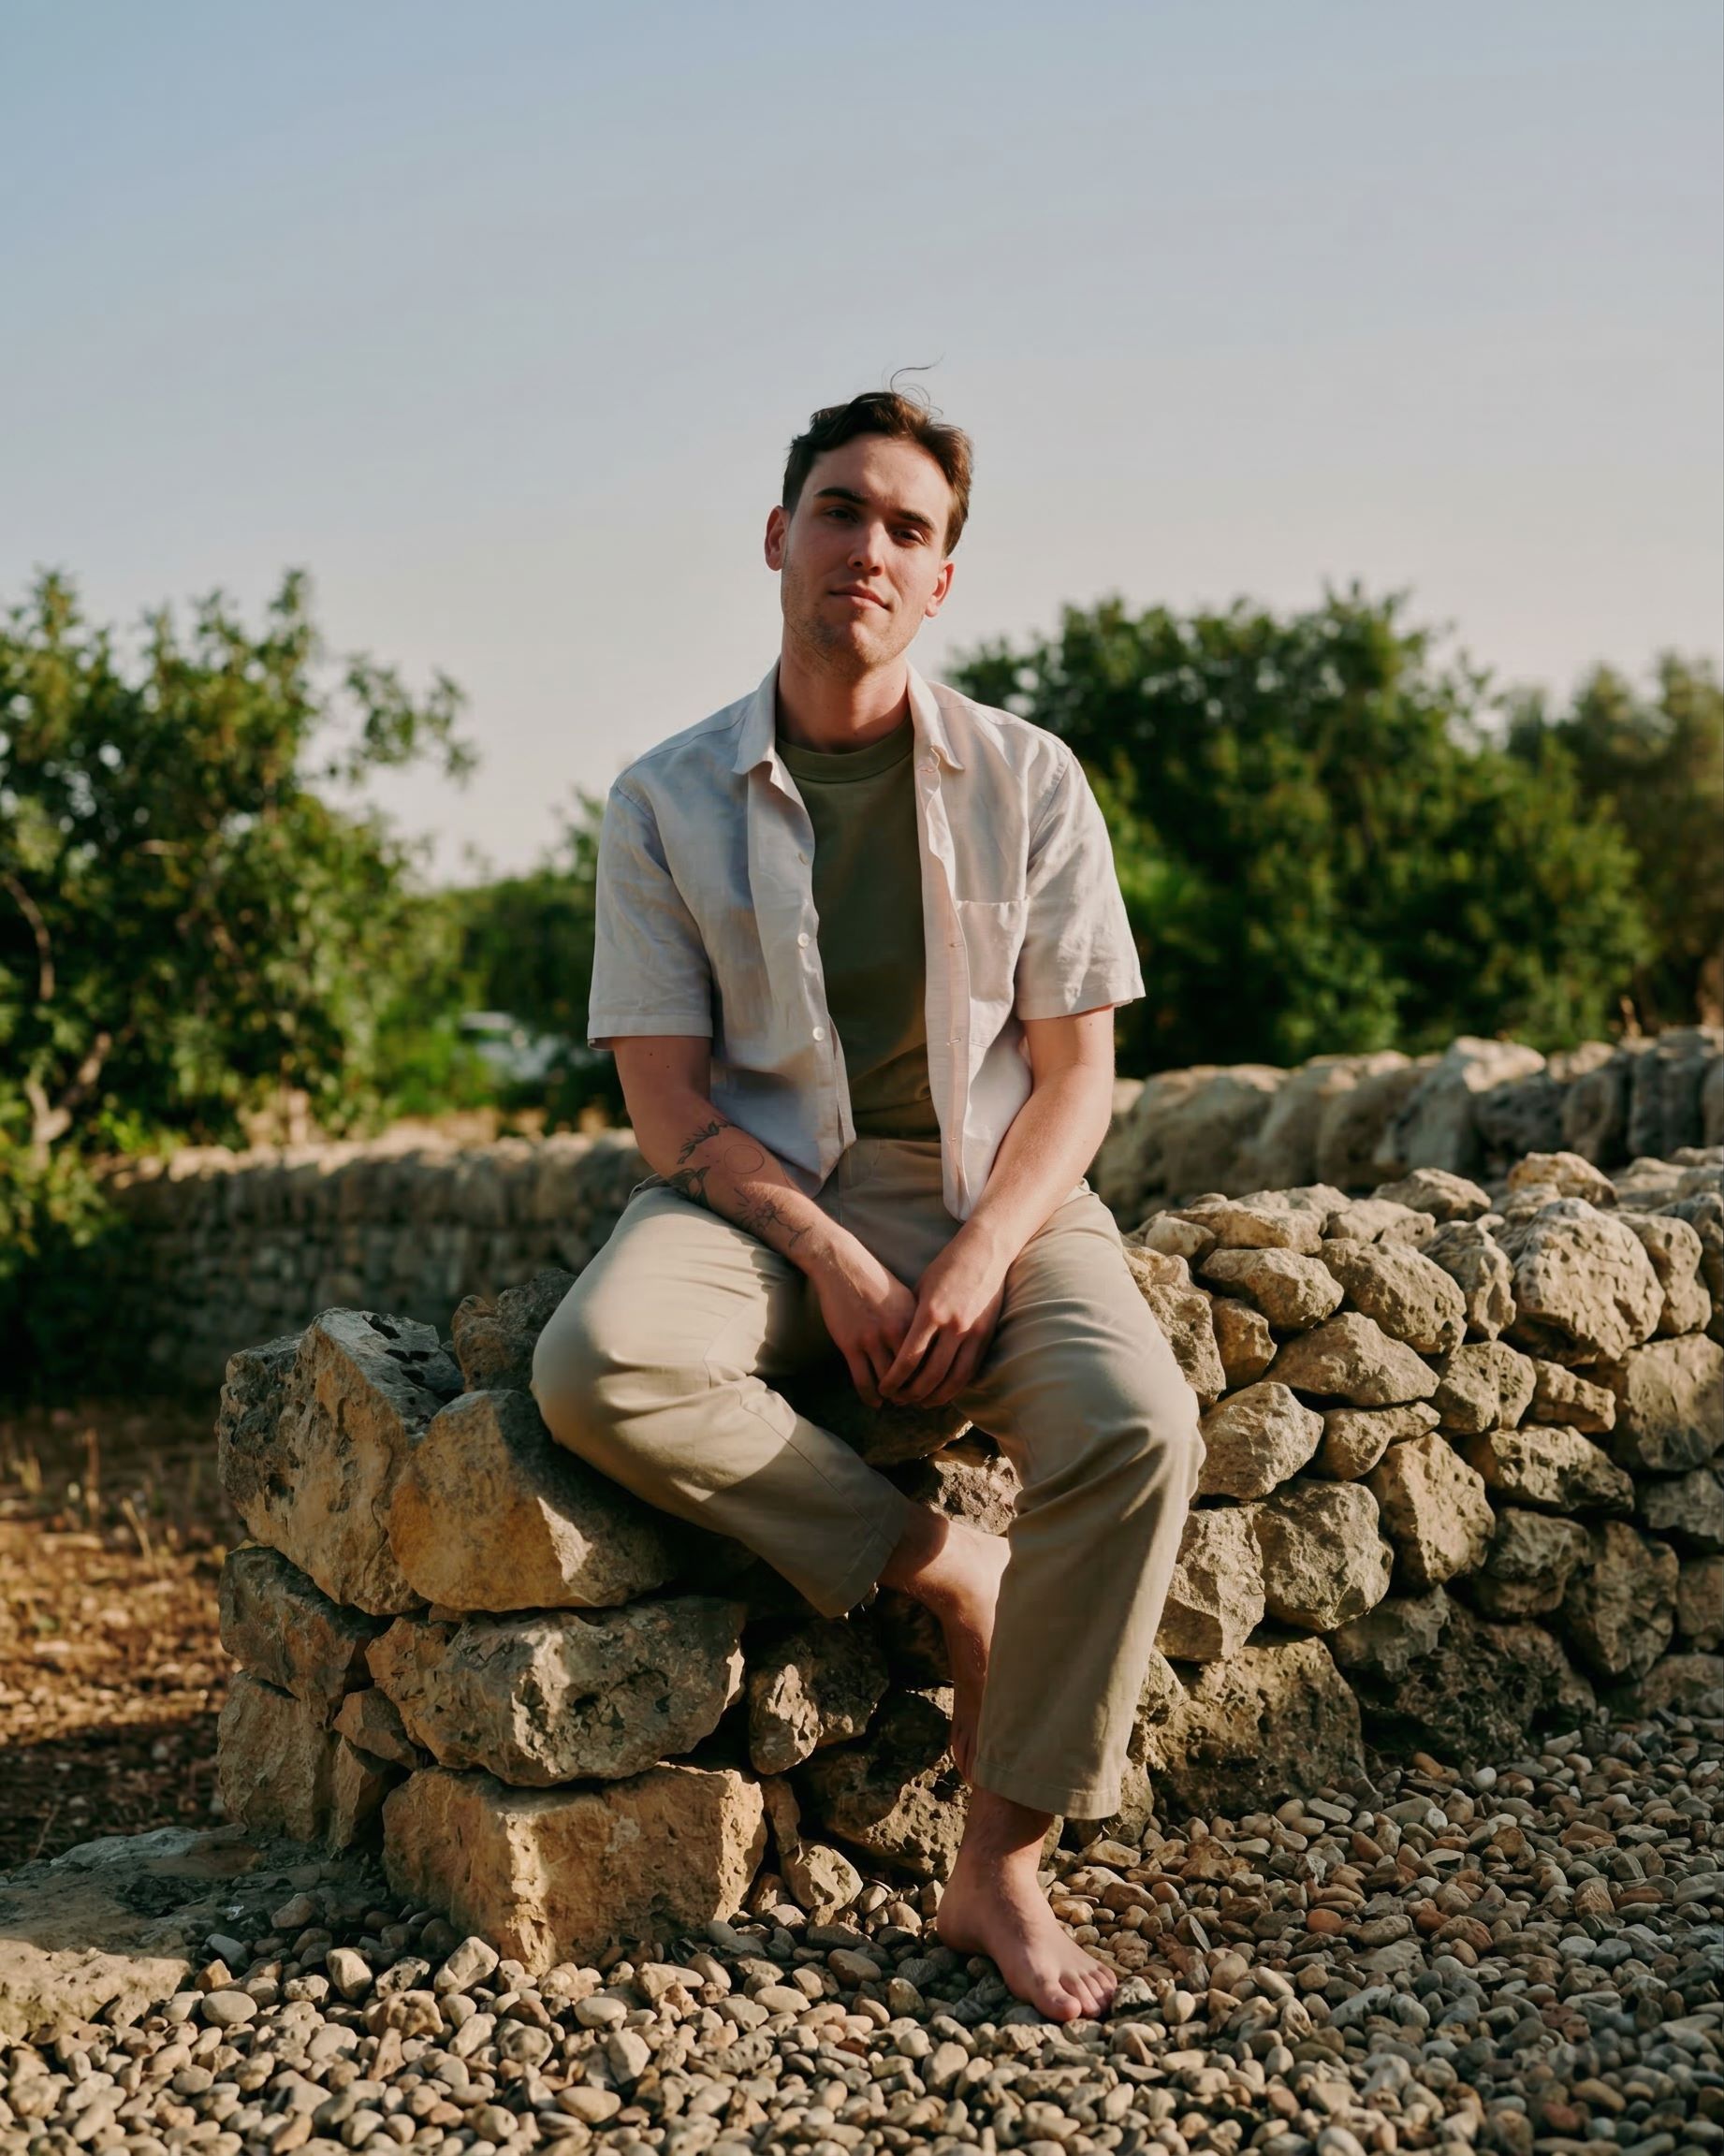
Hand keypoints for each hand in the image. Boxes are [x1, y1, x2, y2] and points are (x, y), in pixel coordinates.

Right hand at [809, 1237, 918, 1408]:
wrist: (843, 1265)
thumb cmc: (876, 1280)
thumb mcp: (906, 1298)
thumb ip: (920, 1322)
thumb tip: (934, 1345)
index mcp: (916, 1319)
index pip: (932, 1359)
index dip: (934, 1378)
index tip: (933, 1387)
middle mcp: (897, 1331)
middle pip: (913, 1375)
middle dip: (914, 1393)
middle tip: (914, 1401)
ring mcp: (873, 1339)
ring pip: (888, 1382)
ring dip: (892, 1397)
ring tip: (893, 1401)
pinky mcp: (851, 1345)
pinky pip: (863, 1381)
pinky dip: (870, 1396)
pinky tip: (874, 1402)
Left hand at [879, 1234, 1008, 1408]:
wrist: (984, 1252)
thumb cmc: (946, 1268)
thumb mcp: (920, 1289)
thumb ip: (908, 1318)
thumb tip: (894, 1347)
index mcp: (930, 1313)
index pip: (909, 1358)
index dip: (894, 1380)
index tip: (884, 1389)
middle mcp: (953, 1326)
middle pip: (930, 1375)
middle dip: (911, 1393)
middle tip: (899, 1401)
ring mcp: (973, 1332)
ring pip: (953, 1379)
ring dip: (935, 1397)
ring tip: (920, 1403)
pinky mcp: (987, 1336)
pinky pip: (970, 1370)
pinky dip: (955, 1387)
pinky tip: (943, 1392)